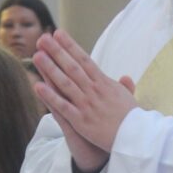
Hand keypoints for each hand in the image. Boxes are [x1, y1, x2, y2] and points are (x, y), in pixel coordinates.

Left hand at [32, 30, 137, 168]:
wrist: (136, 138)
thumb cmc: (132, 119)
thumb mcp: (129, 98)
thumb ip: (123, 87)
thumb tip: (125, 77)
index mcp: (104, 83)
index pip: (85, 60)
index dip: (70, 46)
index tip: (58, 34)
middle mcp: (94, 91)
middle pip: (72, 67)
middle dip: (57, 51)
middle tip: (43, 38)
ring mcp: (87, 105)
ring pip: (65, 83)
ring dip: (50, 69)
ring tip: (37, 56)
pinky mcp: (81, 121)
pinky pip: (63, 106)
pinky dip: (51, 96)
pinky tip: (38, 86)